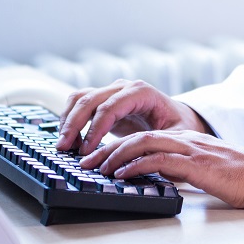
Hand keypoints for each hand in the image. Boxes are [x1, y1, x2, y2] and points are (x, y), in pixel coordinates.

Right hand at [56, 79, 209, 154]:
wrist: (179, 118)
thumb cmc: (179, 127)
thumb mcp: (176, 136)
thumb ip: (155, 143)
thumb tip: (133, 157)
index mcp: (143, 92)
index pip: (111, 106)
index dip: (95, 129)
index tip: (86, 150)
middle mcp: (125, 87)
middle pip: (90, 99)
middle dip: (74, 124)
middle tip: (64, 149)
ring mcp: (112, 91)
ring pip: (80, 97)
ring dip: (68, 120)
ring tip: (65, 146)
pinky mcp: (104, 101)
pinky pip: (79, 104)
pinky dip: (70, 120)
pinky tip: (71, 141)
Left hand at [80, 129, 243, 208]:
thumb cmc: (237, 176)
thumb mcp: (202, 170)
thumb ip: (180, 168)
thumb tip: (156, 176)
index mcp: (186, 140)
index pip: (144, 136)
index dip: (117, 145)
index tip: (97, 158)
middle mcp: (185, 140)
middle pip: (138, 136)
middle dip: (108, 147)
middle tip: (86, 162)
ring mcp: (190, 149)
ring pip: (145, 143)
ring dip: (117, 154)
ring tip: (99, 168)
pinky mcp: (196, 164)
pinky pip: (160, 160)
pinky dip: (137, 166)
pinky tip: (124, 174)